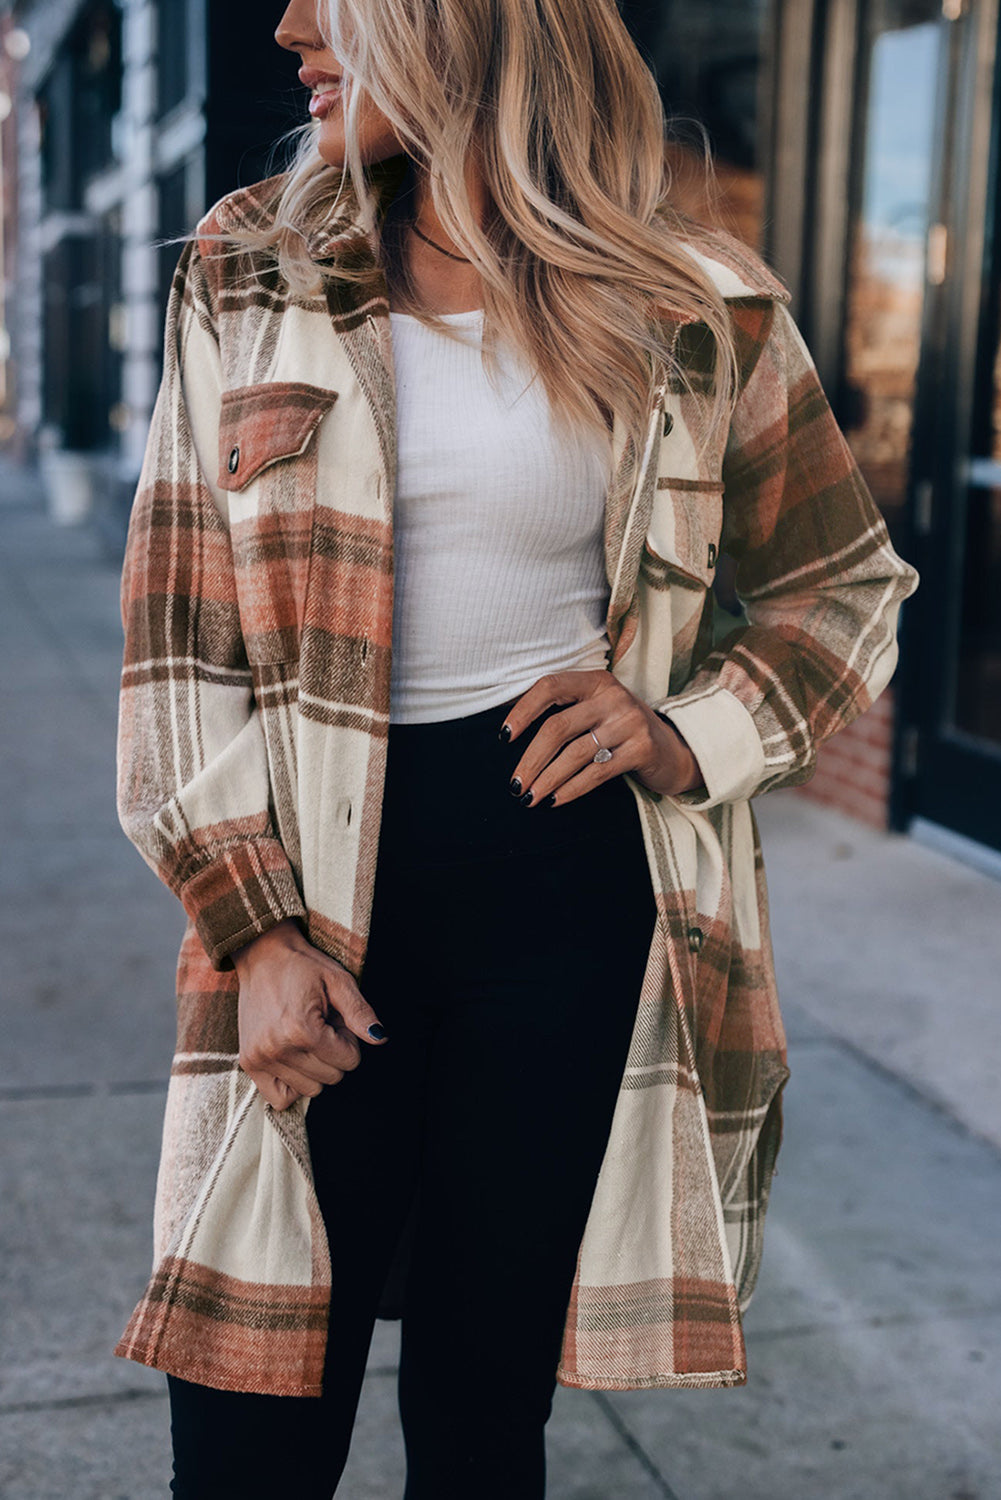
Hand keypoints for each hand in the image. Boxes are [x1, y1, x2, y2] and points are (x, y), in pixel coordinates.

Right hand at [232, 918, 387, 1110]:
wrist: (262, 955)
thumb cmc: (303, 966)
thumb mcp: (338, 980)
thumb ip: (360, 1012)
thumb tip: (380, 1038)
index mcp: (301, 1030)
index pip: (349, 1061)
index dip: (349, 1040)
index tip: (335, 1020)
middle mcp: (277, 1049)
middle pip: (332, 1078)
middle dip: (334, 1053)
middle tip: (321, 1025)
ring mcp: (259, 1059)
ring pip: (311, 1090)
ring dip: (315, 1067)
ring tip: (305, 1036)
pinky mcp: (249, 1063)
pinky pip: (281, 1098)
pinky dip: (293, 1084)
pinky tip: (293, 1058)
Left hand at [501, 670, 703, 806]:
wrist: (673, 751)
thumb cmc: (620, 731)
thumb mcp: (595, 710)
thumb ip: (562, 710)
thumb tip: (508, 728)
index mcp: (595, 681)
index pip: (550, 687)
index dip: (523, 710)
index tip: (504, 737)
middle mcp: (613, 697)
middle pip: (558, 726)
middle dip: (531, 759)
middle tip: (515, 784)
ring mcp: (629, 722)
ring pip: (575, 753)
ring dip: (547, 779)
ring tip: (530, 797)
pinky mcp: (641, 749)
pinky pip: (596, 772)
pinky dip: (572, 789)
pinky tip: (555, 800)